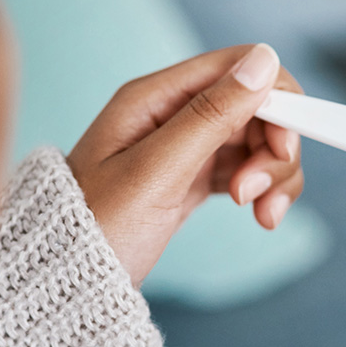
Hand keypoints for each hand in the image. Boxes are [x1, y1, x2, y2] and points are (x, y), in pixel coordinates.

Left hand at [67, 44, 303, 285]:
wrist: (62, 286)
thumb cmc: (96, 228)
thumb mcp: (156, 170)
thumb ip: (211, 114)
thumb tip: (263, 61)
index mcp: (155, 97)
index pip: (240, 67)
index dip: (276, 102)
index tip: (282, 149)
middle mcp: (171, 114)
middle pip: (256, 107)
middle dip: (274, 149)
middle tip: (259, 195)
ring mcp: (182, 148)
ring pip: (256, 142)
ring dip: (274, 175)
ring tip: (263, 215)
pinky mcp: (190, 180)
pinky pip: (244, 170)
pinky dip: (262, 190)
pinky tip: (261, 217)